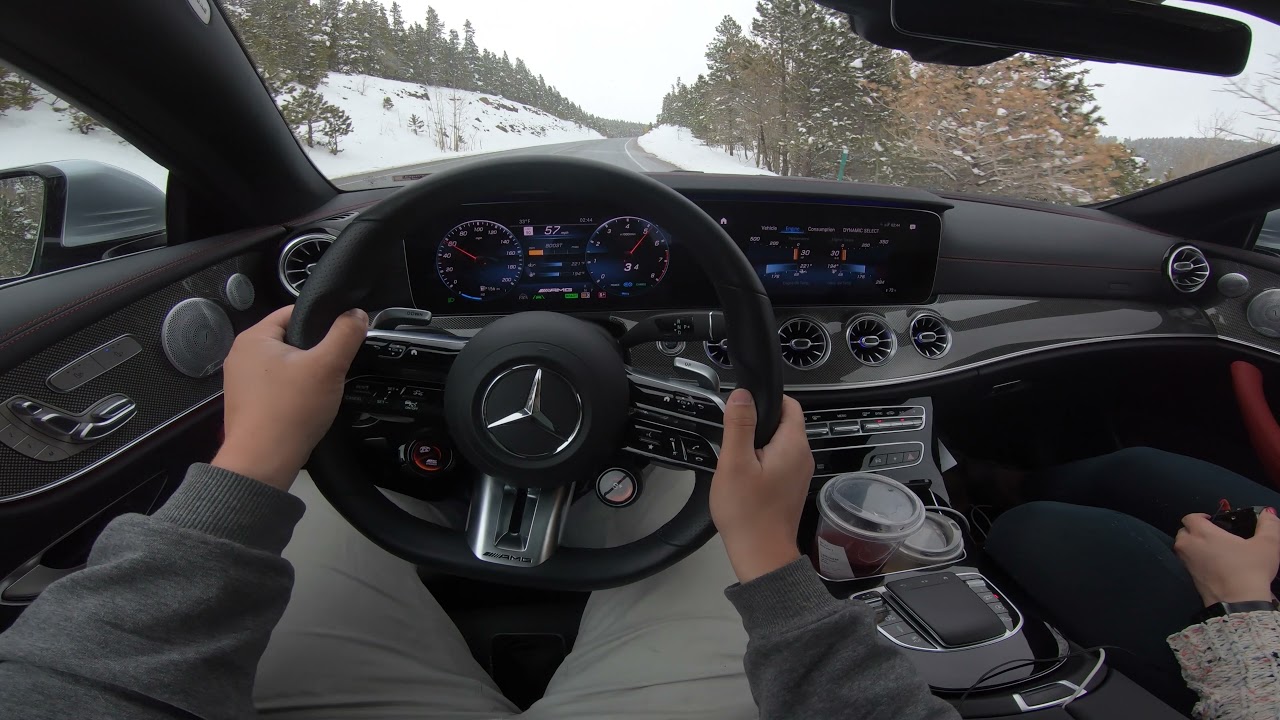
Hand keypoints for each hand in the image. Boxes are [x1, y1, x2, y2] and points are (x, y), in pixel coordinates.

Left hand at [211, 305, 366, 489]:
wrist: (262, 462)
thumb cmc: (289, 412)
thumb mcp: (328, 367)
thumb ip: (345, 334)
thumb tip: (356, 314)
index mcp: (253, 337)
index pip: (293, 312)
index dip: (322, 321)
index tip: (340, 339)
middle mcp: (241, 355)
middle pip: (290, 339)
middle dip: (314, 352)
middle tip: (332, 369)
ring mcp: (240, 381)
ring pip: (284, 364)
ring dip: (304, 373)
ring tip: (320, 389)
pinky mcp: (247, 402)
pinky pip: (276, 386)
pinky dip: (292, 392)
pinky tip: (305, 405)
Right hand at [711, 390, 813, 582]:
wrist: (761, 554)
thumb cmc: (748, 513)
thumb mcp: (735, 462)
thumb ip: (740, 425)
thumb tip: (742, 394)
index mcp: (794, 445)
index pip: (789, 404)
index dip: (766, 400)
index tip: (743, 410)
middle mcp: (803, 457)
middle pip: (783, 424)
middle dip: (758, 424)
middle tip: (734, 439)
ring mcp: (799, 474)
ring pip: (778, 444)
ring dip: (758, 445)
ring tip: (736, 460)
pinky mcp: (791, 488)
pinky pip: (778, 462)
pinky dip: (761, 462)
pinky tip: (744, 477)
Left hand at [1175, 509, 1279, 606]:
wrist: (1238, 602)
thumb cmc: (1250, 570)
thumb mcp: (1267, 545)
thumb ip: (1268, 525)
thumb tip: (1268, 514)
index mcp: (1202, 533)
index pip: (1190, 517)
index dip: (1201, 516)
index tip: (1213, 520)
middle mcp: (1189, 546)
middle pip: (1183, 532)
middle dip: (1195, 530)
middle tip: (1214, 535)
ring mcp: (1187, 563)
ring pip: (1183, 548)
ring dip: (1194, 546)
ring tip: (1214, 550)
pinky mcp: (1190, 579)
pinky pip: (1188, 564)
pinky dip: (1197, 561)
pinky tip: (1215, 566)